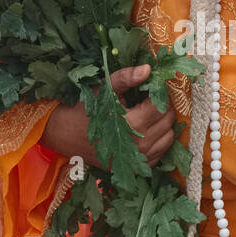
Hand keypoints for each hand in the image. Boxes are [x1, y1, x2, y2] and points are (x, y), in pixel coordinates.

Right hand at [40, 64, 176, 169]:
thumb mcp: (103, 89)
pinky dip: (159, 140)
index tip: (150, 88)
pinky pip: (161, 152)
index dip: (158, 93)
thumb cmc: (85, 109)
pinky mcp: (136, 168)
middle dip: (162, 107)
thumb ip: (126, 78)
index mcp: (133, 123)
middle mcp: (140, 144)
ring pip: (169, 136)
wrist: (66, 135)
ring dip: (163, 123)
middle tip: (149, 100)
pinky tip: (146, 130)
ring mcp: (139, 158)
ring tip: (149, 114)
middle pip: (168, 120)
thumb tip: (149, 69)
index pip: (162, 104)